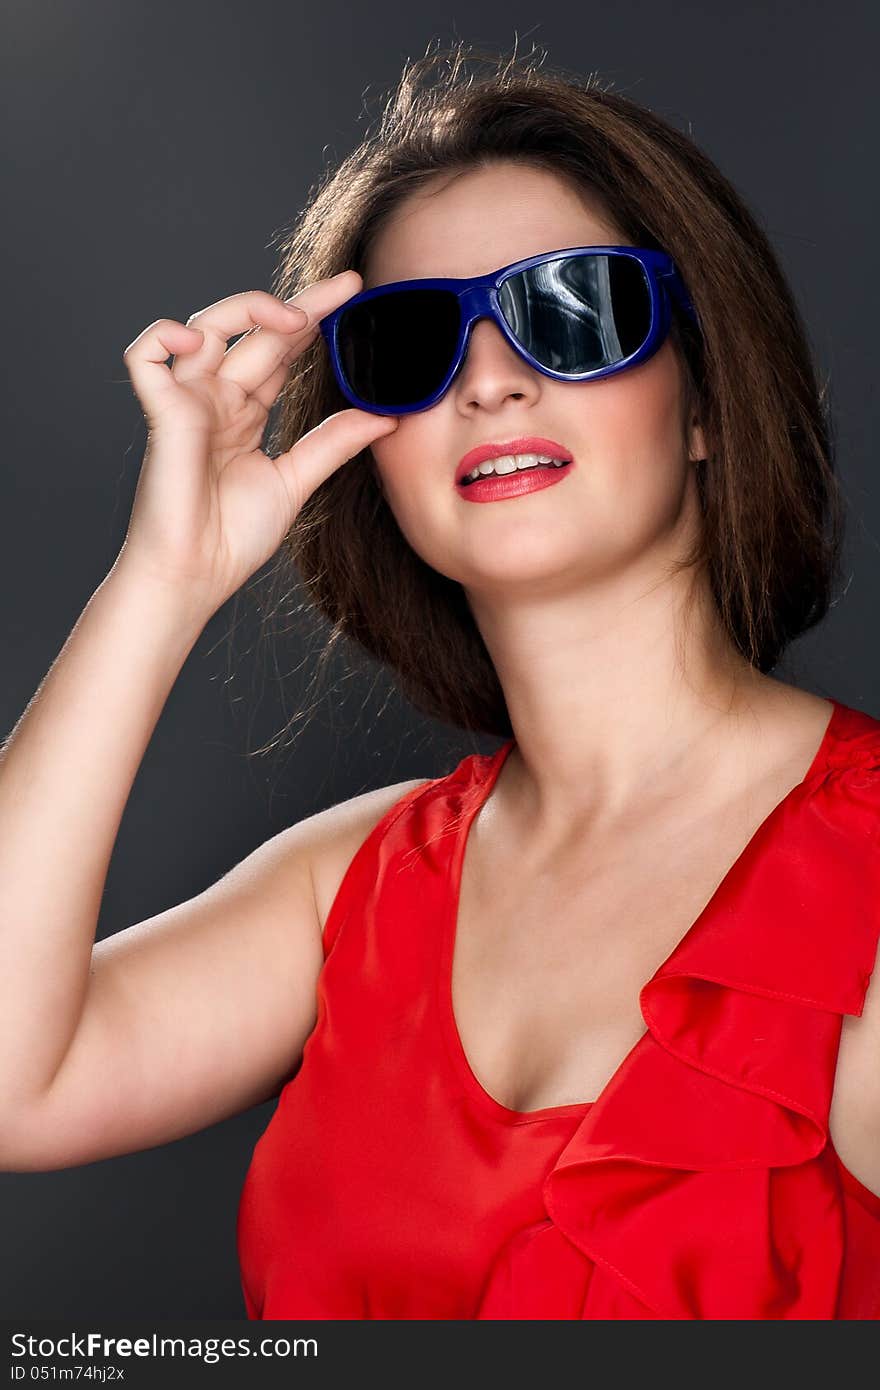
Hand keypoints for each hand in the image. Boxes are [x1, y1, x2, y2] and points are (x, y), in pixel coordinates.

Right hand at [115, 271, 397, 610]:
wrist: (196, 575)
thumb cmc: (232, 538)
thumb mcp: (296, 480)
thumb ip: (335, 443)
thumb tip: (384, 416)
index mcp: (244, 413)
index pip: (279, 351)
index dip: (313, 321)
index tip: (355, 297)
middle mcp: (215, 399)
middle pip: (252, 331)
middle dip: (299, 303)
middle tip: (348, 287)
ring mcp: (187, 402)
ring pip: (205, 327)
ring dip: (246, 309)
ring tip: (294, 317)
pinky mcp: (160, 414)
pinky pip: (145, 357)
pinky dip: (164, 337)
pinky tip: (198, 339)